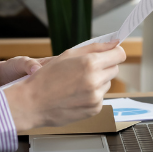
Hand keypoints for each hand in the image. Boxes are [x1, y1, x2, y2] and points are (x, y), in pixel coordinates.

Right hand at [2, 42, 125, 132]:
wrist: (33, 103)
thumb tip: (115, 42)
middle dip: (104, 67)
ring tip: (77, 83)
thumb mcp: (68, 55)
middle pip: (114, 69)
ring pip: (107, 83)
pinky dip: (92, 95)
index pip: (119, 54)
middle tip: (85, 69)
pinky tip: (76, 94)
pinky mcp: (94, 109)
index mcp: (90, 63)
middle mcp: (95, 80)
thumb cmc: (46, 77)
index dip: (114, 52)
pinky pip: (100, 97)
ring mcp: (96, 97)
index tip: (109, 54)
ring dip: (98, 82)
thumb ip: (95, 47)